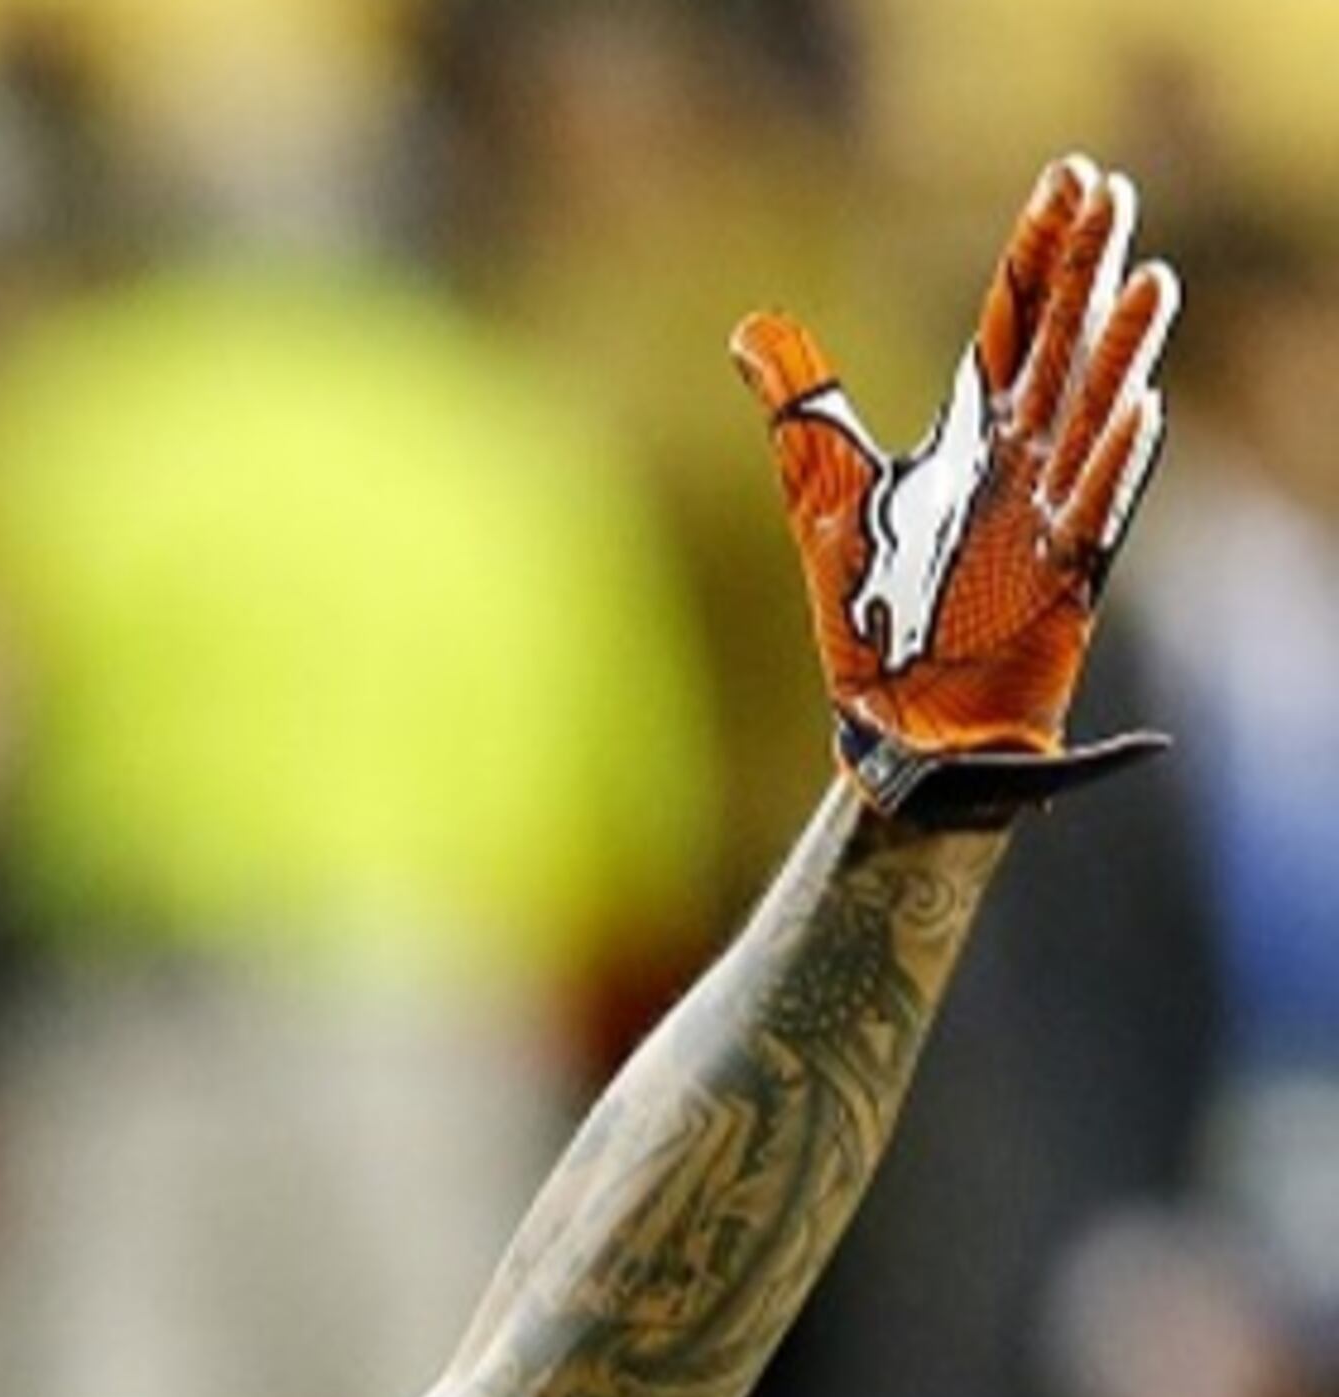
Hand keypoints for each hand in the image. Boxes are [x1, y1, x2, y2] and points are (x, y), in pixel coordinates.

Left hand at [731, 155, 1178, 826]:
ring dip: (1120, 353)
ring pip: (1095, 419)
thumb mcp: (820, 491)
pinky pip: (1097, 514)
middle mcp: (1024, 462)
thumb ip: (799, 407)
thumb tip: (753, 327)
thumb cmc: (872, 609)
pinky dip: (1116, 465)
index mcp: (975, 434)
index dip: (1038, 250)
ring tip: (1145, 281)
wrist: (891, 717)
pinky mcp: (1062, 581)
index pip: (1011, 321)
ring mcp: (1049, 516)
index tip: (1069, 176)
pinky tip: (1142, 408)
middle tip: (1114, 191)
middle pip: (1061, 348)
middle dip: (1085, 273)